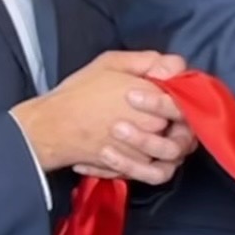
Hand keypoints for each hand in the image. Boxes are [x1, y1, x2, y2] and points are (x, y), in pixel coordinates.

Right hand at [13, 51, 194, 184]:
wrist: (50, 127)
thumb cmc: (79, 93)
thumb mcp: (111, 63)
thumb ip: (147, 61)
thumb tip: (175, 67)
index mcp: (153, 100)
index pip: (184, 102)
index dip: (176, 96)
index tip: (158, 92)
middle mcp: (154, 129)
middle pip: (184, 131)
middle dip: (171, 122)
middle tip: (150, 114)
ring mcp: (146, 152)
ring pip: (172, 156)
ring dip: (156, 144)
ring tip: (130, 132)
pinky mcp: (133, 168)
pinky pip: (153, 173)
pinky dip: (142, 163)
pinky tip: (122, 150)